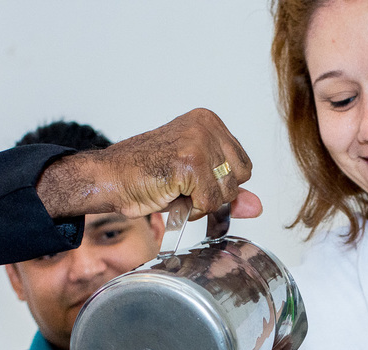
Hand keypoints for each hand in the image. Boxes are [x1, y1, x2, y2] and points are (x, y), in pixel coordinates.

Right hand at [37, 108, 262, 221]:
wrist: (109, 178)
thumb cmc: (146, 177)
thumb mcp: (196, 182)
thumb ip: (228, 192)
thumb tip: (258, 207)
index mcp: (209, 121)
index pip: (243, 166)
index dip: (220, 185)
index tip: (191, 182)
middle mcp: (206, 125)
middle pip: (239, 179)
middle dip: (213, 194)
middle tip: (181, 187)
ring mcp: (199, 142)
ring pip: (225, 192)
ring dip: (200, 203)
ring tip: (173, 190)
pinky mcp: (190, 162)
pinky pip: (210, 202)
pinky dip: (191, 209)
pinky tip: (169, 194)